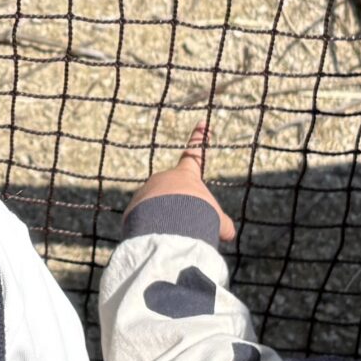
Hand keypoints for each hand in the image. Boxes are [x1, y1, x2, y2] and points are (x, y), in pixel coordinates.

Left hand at [129, 122, 237, 242]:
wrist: (169, 224)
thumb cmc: (198, 217)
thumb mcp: (216, 220)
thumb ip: (222, 224)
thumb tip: (228, 233)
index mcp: (185, 175)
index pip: (195, 153)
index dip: (199, 139)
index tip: (202, 123)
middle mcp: (163, 179)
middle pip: (173, 194)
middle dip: (179, 211)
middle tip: (186, 226)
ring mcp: (146, 191)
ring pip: (156, 210)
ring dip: (164, 223)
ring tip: (171, 234)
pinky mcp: (132, 207)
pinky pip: (142, 220)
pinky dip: (150, 230)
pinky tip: (156, 237)